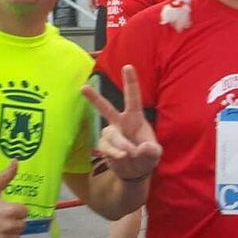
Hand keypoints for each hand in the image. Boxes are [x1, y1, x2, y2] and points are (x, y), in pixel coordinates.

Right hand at [0, 160, 27, 237]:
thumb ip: (6, 175)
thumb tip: (16, 160)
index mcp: (11, 211)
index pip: (24, 212)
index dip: (14, 209)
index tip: (2, 208)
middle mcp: (9, 226)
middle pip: (21, 225)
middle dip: (12, 221)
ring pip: (14, 237)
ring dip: (7, 233)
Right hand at [82, 65, 161, 182]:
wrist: (136, 171)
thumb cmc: (147, 156)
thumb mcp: (154, 154)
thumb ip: (151, 151)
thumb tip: (139, 149)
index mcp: (135, 117)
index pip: (133, 97)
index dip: (131, 82)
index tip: (128, 66)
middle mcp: (120, 122)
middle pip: (105, 108)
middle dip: (94, 98)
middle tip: (83, 87)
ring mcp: (110, 133)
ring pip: (111, 135)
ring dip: (122, 146)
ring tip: (130, 154)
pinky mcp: (103, 145)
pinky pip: (106, 147)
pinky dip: (115, 153)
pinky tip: (121, 157)